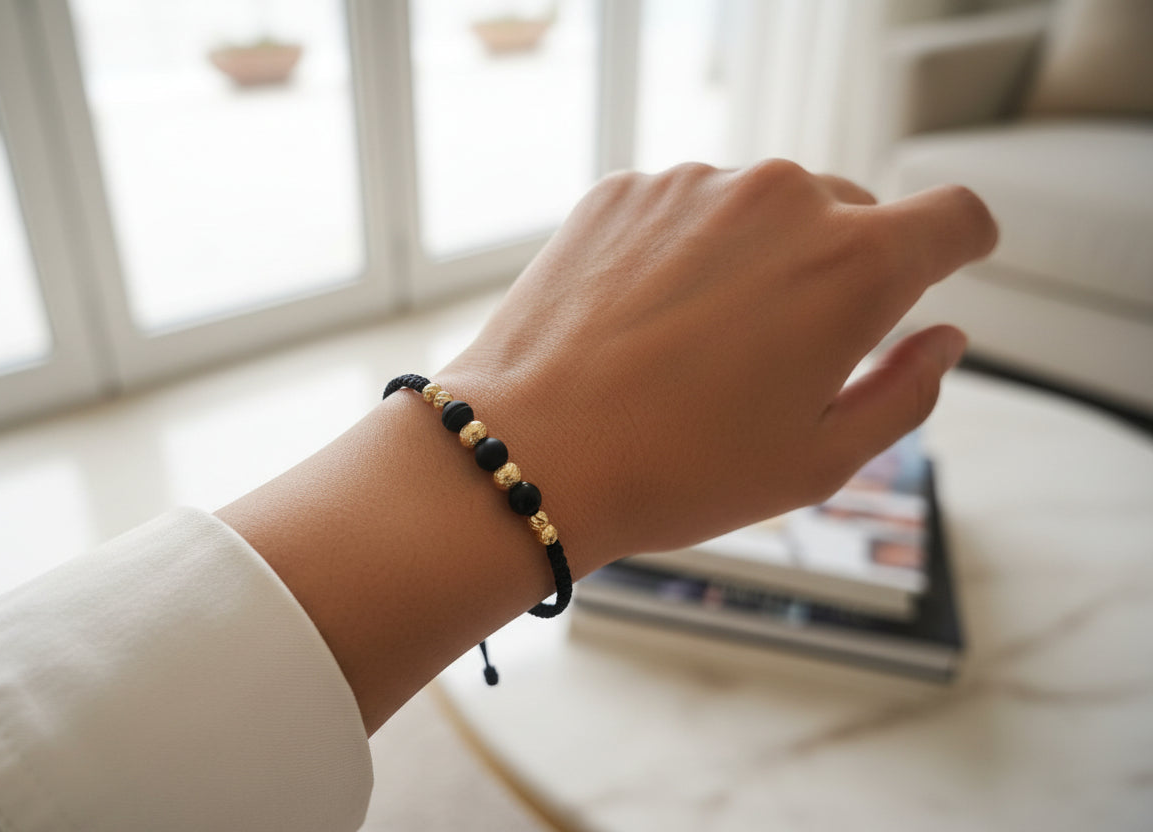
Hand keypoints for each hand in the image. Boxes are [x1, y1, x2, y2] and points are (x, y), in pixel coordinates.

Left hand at [221, 159, 996, 730]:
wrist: (530, 455)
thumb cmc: (677, 471)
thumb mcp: (821, 460)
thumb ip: (906, 391)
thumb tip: (943, 340)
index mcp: (854, 265)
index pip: (956, 217)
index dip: (961, 246)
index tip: (946, 265)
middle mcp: (782, 199)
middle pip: (854, 214)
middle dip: (844, 271)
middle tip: (788, 355)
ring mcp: (695, 185)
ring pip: (764, 208)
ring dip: (759, 258)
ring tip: (700, 347)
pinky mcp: (624, 191)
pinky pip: (687, 208)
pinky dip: (687, 250)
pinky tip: (646, 321)